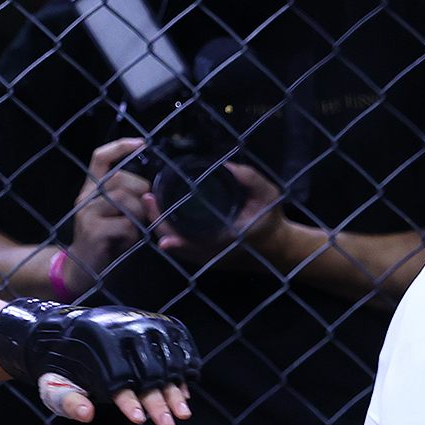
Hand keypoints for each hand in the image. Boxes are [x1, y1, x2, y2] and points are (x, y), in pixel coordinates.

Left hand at [0, 300, 198, 424]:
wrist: (65, 329)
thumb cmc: (61, 365)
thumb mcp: (54, 387)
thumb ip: (68, 402)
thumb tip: (86, 414)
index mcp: (96, 349)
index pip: (118, 378)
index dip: (130, 400)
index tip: (139, 418)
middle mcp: (121, 332)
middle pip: (147, 371)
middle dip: (160, 400)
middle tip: (167, 424)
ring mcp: (140, 324)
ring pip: (166, 359)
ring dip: (175, 388)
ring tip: (182, 412)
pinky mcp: (153, 322)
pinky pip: (176, 343)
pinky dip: (184, 365)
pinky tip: (184, 388)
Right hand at [65, 139, 154, 290]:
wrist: (82, 274)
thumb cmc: (106, 244)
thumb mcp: (118, 218)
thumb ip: (130, 201)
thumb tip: (151, 195)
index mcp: (92, 190)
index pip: (101, 158)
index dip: (120, 147)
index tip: (141, 143)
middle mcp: (86, 198)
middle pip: (121, 179)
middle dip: (142, 193)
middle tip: (143, 214)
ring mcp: (87, 214)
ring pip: (125, 201)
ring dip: (139, 217)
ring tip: (134, 231)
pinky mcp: (92, 231)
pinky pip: (126, 224)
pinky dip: (134, 235)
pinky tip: (126, 243)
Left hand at [152, 162, 285, 264]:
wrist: (277, 248)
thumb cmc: (271, 221)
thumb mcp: (269, 195)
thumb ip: (250, 179)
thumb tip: (227, 166)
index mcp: (224, 239)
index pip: (187, 235)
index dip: (165, 221)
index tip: (152, 202)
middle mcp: (212, 253)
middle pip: (173, 241)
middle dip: (156, 221)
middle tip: (146, 199)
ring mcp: (207, 258)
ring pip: (175, 247)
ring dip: (160, 228)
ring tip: (150, 205)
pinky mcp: (206, 258)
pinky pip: (181, 248)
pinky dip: (169, 234)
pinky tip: (161, 218)